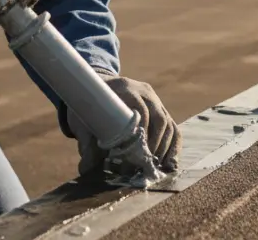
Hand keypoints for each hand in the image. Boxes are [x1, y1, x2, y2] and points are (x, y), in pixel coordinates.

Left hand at [65, 71, 180, 176]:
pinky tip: (167, 163)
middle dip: (155, 145)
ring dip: (164, 149)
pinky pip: (173, 129)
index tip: (135, 155)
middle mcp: (144, 92)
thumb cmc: (89, 106)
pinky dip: (173, 147)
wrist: (96, 88)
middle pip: (159, 119)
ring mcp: (155, 100)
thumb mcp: (83, 118)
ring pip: (169, 125)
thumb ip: (86, 141)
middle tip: (145, 165)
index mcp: (124, 89)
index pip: (141, 111)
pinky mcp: (161, 110)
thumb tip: (85, 168)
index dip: (141, 134)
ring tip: (155, 167)